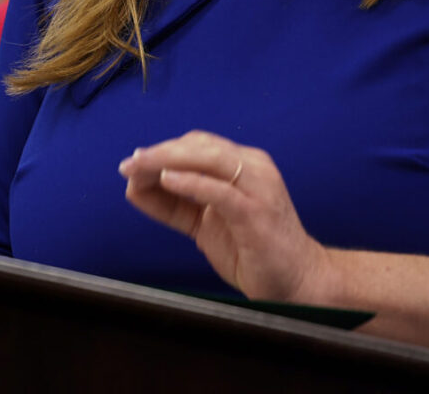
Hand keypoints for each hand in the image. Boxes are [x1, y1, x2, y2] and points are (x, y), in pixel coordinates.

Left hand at [119, 130, 333, 301]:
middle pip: (199, 146)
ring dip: (167, 161)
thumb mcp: (204, 224)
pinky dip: (191, 182)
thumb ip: (174, 205)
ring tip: (138, 168)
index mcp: (243, 166)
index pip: (197, 145)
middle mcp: (253, 168)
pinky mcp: (257, 213)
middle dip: (159, 153)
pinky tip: (167, 181)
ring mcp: (258, 188)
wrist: (299, 283)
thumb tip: (134, 188)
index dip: (163, 150)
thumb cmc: (253, 250)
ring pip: (208, 159)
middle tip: (128, 163)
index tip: (133, 163)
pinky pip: (220, 190)